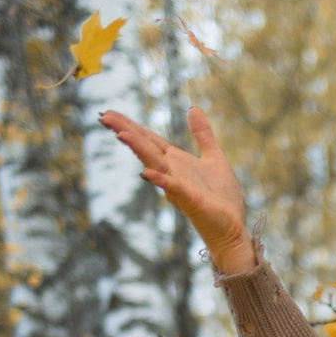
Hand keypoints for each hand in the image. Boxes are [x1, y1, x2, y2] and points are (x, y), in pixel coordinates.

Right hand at [101, 106, 253, 273]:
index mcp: (176, 162)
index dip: (131, 126)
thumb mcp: (214, 157)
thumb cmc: (221, 198)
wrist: (232, 228)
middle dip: (126, 131)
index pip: (149, 140)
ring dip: (138, 149)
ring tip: (120, 134)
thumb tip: (193, 109)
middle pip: (146, 148)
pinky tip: (145, 173)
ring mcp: (178, 187)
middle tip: (103, 116)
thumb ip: (203, 134)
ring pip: (154, 164)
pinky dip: (160, 180)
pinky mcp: (191, 200)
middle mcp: (172, 173)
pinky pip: (173, 188)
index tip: (109, 113)